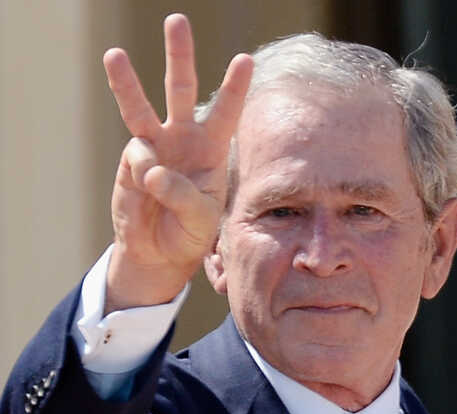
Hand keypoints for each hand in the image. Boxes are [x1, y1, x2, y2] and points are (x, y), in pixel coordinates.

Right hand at [103, 13, 251, 312]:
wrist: (159, 251)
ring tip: (115, 55)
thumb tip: (153, 169)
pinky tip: (147, 189)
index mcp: (213, 150)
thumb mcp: (201, 221)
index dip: (235, 87)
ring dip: (127, 82)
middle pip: (182, 90)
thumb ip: (183, 196)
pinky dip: (144, 172)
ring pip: (141, 106)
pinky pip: (137, 156)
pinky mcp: (132, 158)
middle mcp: (184, 139)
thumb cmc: (190, 232)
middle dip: (179, 56)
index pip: (227, 113)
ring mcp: (155, 145)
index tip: (245, 59)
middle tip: (176, 20)